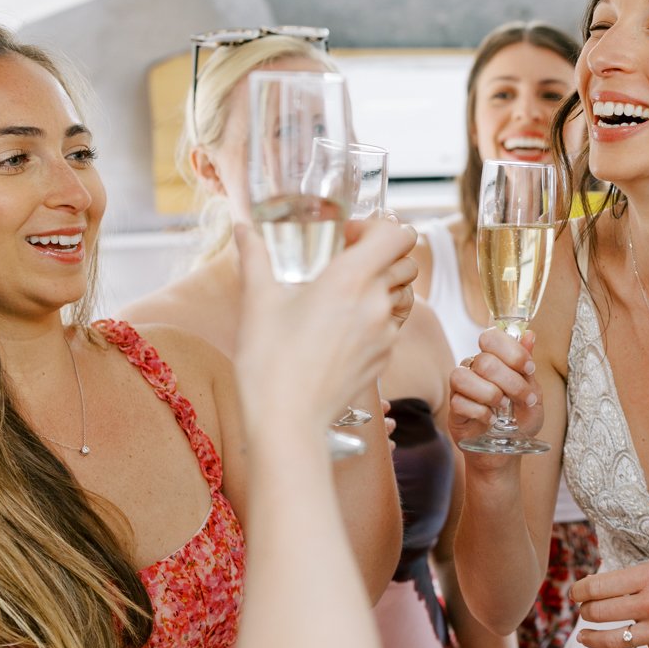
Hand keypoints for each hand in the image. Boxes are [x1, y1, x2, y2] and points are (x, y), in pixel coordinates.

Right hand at [234, 220, 414, 423]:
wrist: (287, 420)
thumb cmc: (269, 362)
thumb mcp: (257, 302)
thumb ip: (255, 257)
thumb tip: (242, 229)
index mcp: (351, 279)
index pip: (399, 235)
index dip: (380, 226)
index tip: (349, 235)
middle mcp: (376, 303)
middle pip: (406, 262)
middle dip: (383, 255)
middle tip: (348, 262)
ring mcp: (385, 334)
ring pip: (405, 295)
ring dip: (386, 286)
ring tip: (349, 294)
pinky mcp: (383, 359)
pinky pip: (393, 326)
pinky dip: (378, 318)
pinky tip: (344, 327)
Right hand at [447, 327, 544, 449]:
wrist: (507, 449)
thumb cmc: (520, 418)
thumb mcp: (533, 391)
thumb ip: (528, 364)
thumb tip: (529, 334)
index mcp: (494, 357)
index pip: (492, 337)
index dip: (512, 351)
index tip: (530, 369)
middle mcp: (474, 367)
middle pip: (484, 361)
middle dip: (511, 382)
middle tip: (525, 399)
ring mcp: (461, 387)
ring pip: (464, 378)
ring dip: (491, 394)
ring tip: (504, 407)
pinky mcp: (453, 407)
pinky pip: (458, 402)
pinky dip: (480, 412)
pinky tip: (491, 420)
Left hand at [572, 562, 648, 647]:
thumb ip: (636, 580)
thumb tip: (597, 590)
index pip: (598, 586)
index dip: (580, 592)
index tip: (576, 595)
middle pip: (599, 612)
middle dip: (585, 614)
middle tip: (584, 615)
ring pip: (611, 640)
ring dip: (591, 639)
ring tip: (583, 637)